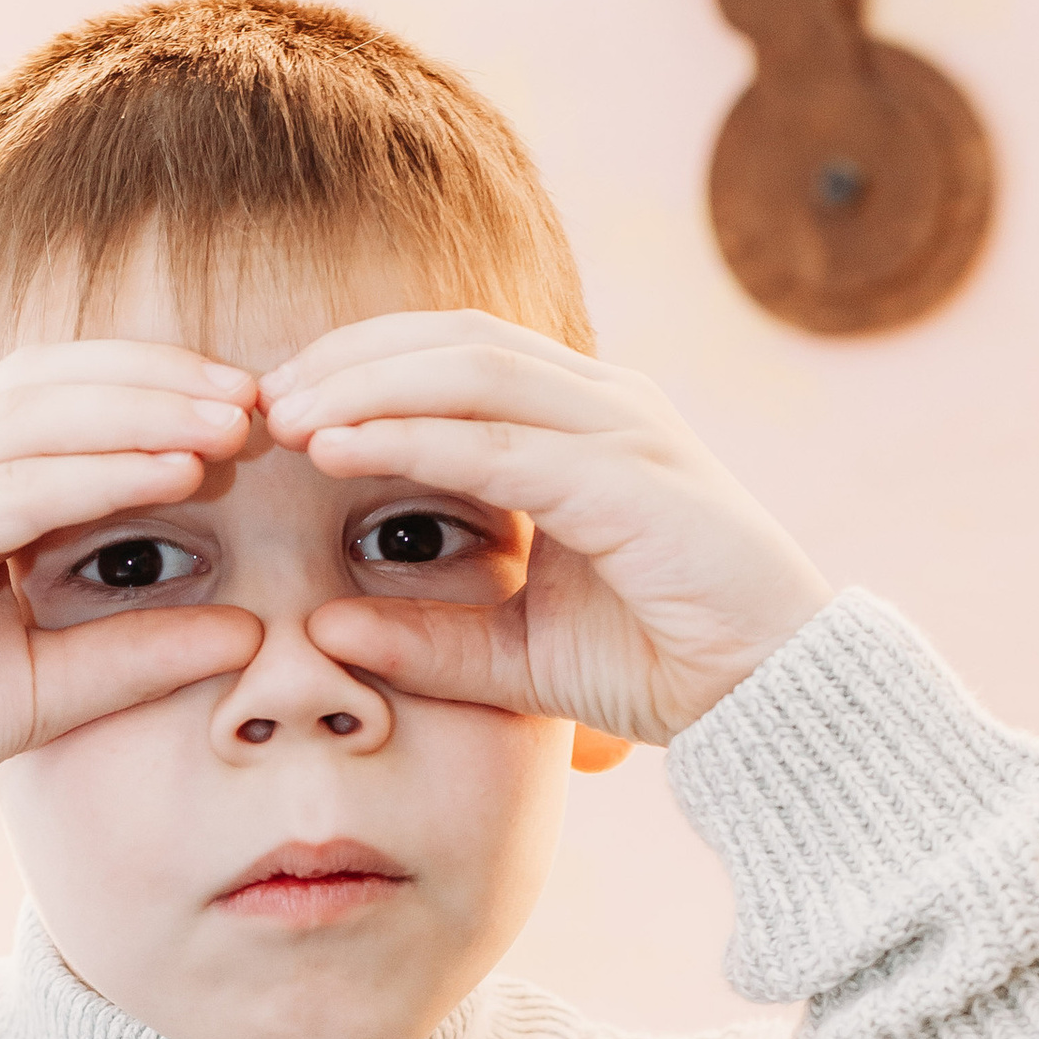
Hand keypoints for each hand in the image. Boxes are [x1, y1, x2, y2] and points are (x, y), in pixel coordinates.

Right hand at [0, 344, 263, 822]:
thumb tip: (248, 631)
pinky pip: (12, 487)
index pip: (59, 393)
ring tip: (231, 422)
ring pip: (36, 415)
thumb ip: (139, 652)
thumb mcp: (53, 685)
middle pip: (53, 379)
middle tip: (259, 396)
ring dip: (144, 408)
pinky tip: (172, 471)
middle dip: (162, 378)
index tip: (248, 407)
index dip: (154, 384)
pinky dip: (98, 471)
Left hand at [262, 315, 828, 746]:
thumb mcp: (520, 654)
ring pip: (471, 369)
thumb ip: (431, 640)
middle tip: (259, 398)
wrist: (779, 699)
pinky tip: (344, 450)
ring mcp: (626, 432)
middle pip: (452, 339)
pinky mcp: (634, 482)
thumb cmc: (664, 663)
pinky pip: (503, 443)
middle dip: (347, 357)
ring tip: (286, 416)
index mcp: (582, 422)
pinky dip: (414, 438)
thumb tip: (325, 631)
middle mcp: (605, 404)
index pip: (454, 354)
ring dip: (368, 383)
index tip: (276, 407)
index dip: (360, 364)